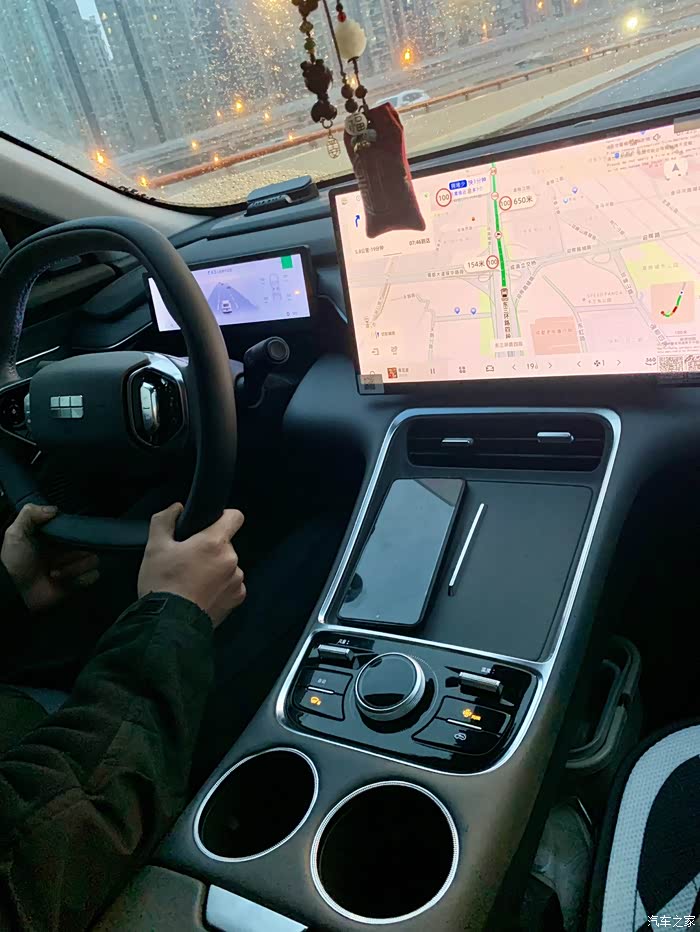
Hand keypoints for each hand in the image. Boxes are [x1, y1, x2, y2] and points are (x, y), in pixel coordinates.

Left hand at [1, 504, 99, 612]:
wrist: (15, 592)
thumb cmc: (14, 562)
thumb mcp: (15, 534)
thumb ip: (30, 513)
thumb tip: (55, 509)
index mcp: (55, 537)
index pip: (77, 528)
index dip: (76, 530)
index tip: (69, 535)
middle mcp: (67, 550)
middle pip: (89, 543)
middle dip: (75, 551)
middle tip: (57, 558)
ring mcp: (74, 566)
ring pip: (92, 559)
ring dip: (74, 567)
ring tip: (54, 572)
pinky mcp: (78, 582)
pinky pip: (93, 575)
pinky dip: (80, 578)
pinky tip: (64, 581)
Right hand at [137, 503, 245, 627]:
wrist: (168, 625)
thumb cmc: (162, 584)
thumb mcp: (155, 547)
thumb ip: (165, 521)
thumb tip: (176, 509)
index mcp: (215, 543)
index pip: (235, 516)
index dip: (223, 517)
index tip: (210, 525)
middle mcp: (231, 560)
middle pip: (225, 545)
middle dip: (209, 549)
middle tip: (188, 561)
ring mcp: (236, 581)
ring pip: (227, 566)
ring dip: (215, 569)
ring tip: (192, 581)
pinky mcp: (236, 599)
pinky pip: (230, 585)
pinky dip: (219, 587)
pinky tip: (200, 594)